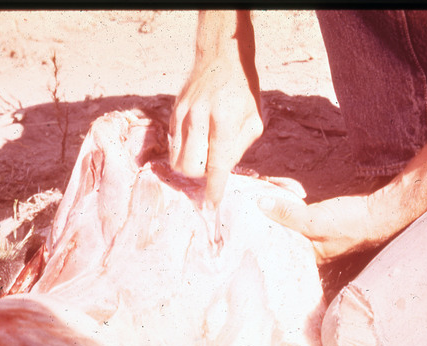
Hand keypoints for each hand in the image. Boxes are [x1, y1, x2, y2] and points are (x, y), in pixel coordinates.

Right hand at [169, 11, 263, 206]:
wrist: (221, 58)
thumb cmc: (243, 91)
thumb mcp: (254, 120)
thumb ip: (239, 148)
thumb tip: (223, 172)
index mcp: (224, 121)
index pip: (216, 165)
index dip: (213, 189)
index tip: (212, 206)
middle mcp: (199, 118)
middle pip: (190, 168)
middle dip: (200, 177)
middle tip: (211, 170)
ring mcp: (183, 115)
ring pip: (176, 160)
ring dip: (189, 167)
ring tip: (202, 158)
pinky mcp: (173, 113)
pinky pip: (172, 145)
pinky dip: (182, 153)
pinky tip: (194, 145)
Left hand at [258, 194, 382, 263]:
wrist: (381, 211)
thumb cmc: (351, 222)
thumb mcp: (314, 220)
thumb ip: (287, 214)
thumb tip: (261, 205)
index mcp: (306, 257)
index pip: (275, 250)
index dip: (259, 237)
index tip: (243, 224)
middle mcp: (309, 249)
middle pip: (279, 234)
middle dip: (268, 217)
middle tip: (254, 202)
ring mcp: (315, 235)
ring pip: (288, 221)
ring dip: (280, 205)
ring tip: (268, 191)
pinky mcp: (320, 220)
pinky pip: (298, 212)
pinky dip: (291, 201)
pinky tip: (287, 192)